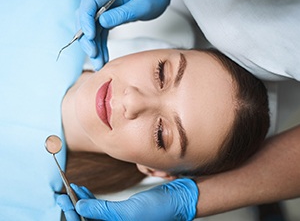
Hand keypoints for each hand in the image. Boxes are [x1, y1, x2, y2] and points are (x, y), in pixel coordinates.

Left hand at [58, 178, 197, 220]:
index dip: (72, 216)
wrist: (178, 199)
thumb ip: (102, 211)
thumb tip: (79, 207)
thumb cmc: (159, 210)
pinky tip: (84, 190)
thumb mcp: (128, 212)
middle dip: (72, 209)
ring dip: (80, 202)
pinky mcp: (121, 211)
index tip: (63, 201)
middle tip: (61, 196)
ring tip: (70, 190)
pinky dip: (91, 198)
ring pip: (92, 214)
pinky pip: (101, 207)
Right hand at [78, 0, 172, 69]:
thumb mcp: (142, 5)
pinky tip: (103, 57)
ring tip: (99, 63)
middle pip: (86, 18)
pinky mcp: (108, 19)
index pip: (89, 3)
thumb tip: (103, 21)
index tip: (91, 36)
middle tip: (94, 54)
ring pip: (92, 29)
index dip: (86, 20)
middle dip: (87, 39)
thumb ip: (123, 13)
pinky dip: (100, 46)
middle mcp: (103, 0)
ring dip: (94, 47)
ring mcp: (104, 10)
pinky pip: (100, 33)